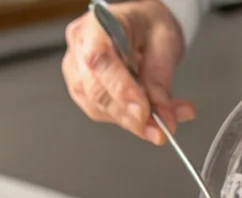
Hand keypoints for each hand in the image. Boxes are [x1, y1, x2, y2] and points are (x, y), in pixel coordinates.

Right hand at [62, 1, 194, 144]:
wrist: (144, 27)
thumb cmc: (149, 25)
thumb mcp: (165, 41)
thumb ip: (160, 79)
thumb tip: (163, 117)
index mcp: (96, 25)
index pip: (99, 61)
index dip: (120, 90)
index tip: (144, 112)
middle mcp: (80, 47)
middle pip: (94, 90)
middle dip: (129, 115)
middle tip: (159, 128)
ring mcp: (77, 71)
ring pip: (97, 108)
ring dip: (132, 121)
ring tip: (162, 120)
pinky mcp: (84, 90)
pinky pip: (103, 114)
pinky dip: (129, 121)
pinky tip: (149, 118)